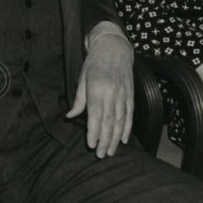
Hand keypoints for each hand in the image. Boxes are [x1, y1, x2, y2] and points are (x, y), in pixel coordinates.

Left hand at [67, 33, 133, 157]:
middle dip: (105, 140)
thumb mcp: (82, 78)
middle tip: (101, 155)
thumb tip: (71, 116)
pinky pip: (130, 114)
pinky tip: (124, 139)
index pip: (95, 115)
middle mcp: (112, 92)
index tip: (91, 145)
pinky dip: (128, 128)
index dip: (94, 132)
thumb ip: (78, 99)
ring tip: (112, 151)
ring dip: (116, 138)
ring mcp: (123, 94)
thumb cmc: (94, 63)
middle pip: (109, 121)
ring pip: (121, 120)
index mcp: (97, 88)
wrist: (114, 47)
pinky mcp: (130, 94)